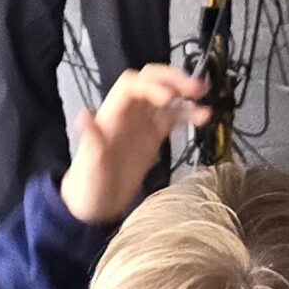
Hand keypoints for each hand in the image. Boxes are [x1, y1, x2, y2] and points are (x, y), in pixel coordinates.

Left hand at [59, 64, 210, 224]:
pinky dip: (189, 114)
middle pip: (150, 80)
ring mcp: (142, 124)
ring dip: (184, 91)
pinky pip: (173, 117)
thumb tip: (84, 114)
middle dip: (172, 79)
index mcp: (112, 115)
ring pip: (165, 96)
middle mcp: (128, 113)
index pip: (132, 85)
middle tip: (195, 88)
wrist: (96, 208)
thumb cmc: (88, 187)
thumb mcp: (89, 166)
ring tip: (203, 94)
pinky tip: (204, 117)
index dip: (152, 86)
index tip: (170, 98)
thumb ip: (90, 139)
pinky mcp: (153, 137)